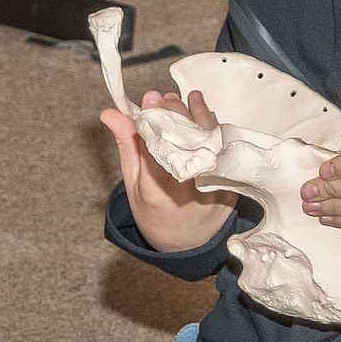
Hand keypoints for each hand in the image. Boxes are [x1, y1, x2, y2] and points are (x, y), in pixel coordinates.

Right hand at [100, 89, 237, 252]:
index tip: (149, 99)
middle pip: (183, 141)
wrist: (188, 243)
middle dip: (174, 113)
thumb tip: (110, 113)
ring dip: (196, 114)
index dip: (154, 120)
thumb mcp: (132, 185)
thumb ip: (126, 146)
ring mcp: (212, 187)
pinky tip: (202, 112)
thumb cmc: (155, 212)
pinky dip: (212, 128)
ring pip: (206, 141)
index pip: (155, 149)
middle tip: (163, 98)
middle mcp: (187, 190)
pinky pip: (222, 149)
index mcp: (157, 194)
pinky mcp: (230, 184)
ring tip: (184, 99)